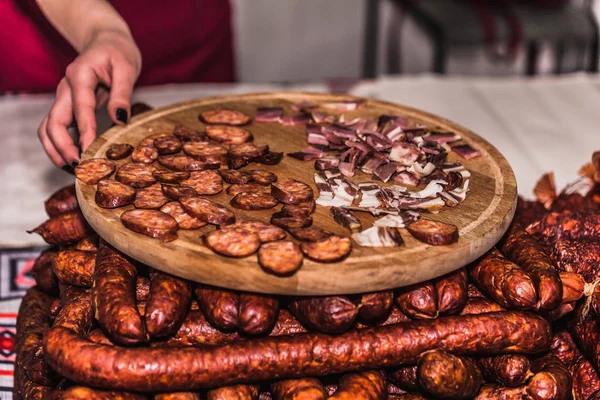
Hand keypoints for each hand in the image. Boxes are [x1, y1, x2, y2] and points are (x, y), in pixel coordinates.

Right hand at [38, 30, 141, 167]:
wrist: (106, 42)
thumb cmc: (118, 54)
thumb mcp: (127, 68)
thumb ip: (122, 94)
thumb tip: (120, 120)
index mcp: (80, 75)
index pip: (80, 107)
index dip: (84, 131)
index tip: (90, 150)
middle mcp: (65, 88)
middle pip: (54, 121)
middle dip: (63, 147)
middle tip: (80, 167)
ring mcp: (62, 97)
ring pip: (48, 128)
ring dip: (56, 150)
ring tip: (73, 169)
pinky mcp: (65, 106)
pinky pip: (55, 128)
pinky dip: (59, 145)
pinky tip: (72, 159)